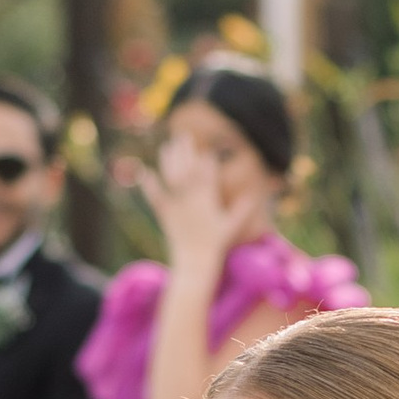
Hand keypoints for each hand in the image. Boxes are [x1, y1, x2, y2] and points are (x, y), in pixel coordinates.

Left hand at [134, 150, 264, 271]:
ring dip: (168, 160)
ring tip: (166, 147)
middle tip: (183, 135)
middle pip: (189, 169)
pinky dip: (149, 185)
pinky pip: (156, 197)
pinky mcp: (165, 214)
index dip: (207, 160)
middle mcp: (192, 198)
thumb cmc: (216, 245)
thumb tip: (254, 196)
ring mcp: (177, 205)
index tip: (206, 150)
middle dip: (186, 151)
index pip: (208, 174)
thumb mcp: (232, 227)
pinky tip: (144, 172)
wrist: (195, 262)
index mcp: (208, 199)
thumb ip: (242, 210)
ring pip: (172, 177)